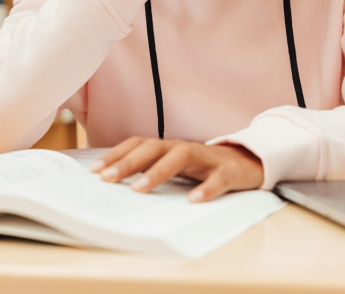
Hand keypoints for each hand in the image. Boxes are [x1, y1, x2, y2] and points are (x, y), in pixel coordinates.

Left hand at [90, 137, 264, 201]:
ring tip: (140, 189)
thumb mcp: (176, 166)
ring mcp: (207, 158)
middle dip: (129, 162)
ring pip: (180, 157)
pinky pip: (217, 178)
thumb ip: (152, 170)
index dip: (117, 154)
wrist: (249, 162)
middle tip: (108, 179)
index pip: (139, 144)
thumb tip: (117, 184)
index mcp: (170, 147)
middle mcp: (184, 148)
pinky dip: (206, 188)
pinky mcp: (228, 172)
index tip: (95, 170)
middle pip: (154, 148)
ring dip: (158, 172)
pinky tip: (193, 200)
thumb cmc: (204, 167)